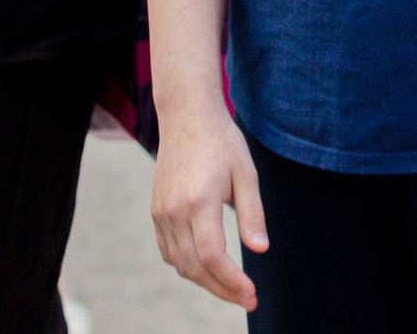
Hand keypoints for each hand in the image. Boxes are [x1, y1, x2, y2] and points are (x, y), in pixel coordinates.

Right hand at [150, 100, 268, 308]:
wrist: (187, 117)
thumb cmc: (222, 142)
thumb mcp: (246, 173)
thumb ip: (252, 213)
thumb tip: (260, 250)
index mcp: (199, 201)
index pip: (212, 256)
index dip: (231, 281)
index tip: (252, 292)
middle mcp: (174, 211)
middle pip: (195, 267)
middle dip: (222, 289)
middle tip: (248, 299)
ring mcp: (161, 213)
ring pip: (180, 264)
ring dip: (205, 281)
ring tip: (232, 287)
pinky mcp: (156, 211)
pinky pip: (169, 251)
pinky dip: (188, 266)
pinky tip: (209, 267)